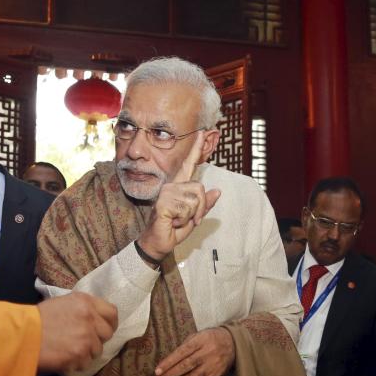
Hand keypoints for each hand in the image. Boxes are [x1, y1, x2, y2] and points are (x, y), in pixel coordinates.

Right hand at [37, 293, 116, 372]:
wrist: (22, 335)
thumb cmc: (36, 319)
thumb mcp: (62, 304)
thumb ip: (81, 309)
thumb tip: (94, 320)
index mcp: (85, 301)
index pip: (111, 312)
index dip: (109, 323)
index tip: (103, 330)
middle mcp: (90, 317)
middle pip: (107, 333)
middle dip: (97, 340)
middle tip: (83, 343)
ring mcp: (87, 336)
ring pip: (97, 351)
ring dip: (85, 353)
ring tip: (68, 350)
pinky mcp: (80, 354)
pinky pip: (86, 363)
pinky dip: (76, 364)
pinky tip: (63, 358)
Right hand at [138, 131, 220, 260]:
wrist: (158, 244)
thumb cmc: (173, 229)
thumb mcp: (194, 217)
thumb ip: (205, 204)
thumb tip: (217, 190)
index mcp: (179, 187)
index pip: (189, 165)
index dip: (195, 149)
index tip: (201, 132)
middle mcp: (172, 186)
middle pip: (199, 188)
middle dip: (200, 208)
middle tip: (190, 219)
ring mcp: (166, 193)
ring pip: (195, 199)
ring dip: (192, 215)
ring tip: (178, 220)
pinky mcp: (164, 202)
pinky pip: (187, 208)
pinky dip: (184, 219)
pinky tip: (172, 222)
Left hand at [153, 327, 234, 375]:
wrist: (233, 343)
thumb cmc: (210, 338)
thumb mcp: (197, 335)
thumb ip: (184, 346)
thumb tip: (168, 361)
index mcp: (200, 340)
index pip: (182, 352)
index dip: (169, 362)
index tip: (157, 371)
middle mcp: (207, 353)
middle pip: (186, 366)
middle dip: (170, 375)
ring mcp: (213, 365)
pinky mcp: (216, 375)